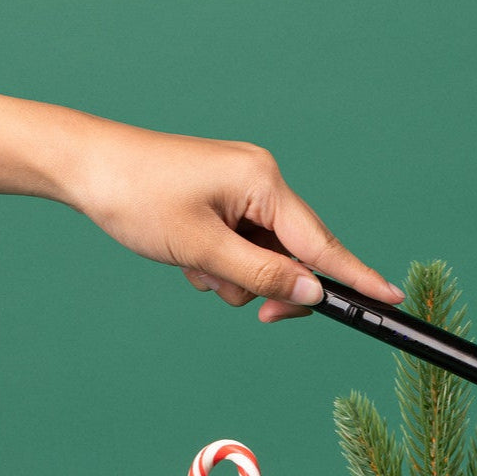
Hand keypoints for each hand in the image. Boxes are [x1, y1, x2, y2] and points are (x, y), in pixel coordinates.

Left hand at [67, 122, 402, 320]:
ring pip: (267, 260)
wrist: (83, 167)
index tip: (392, 300)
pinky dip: (224, 265)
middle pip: (297, 257)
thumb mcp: (203, 249)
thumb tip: (314, 295)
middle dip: (269, 286)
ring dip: (237, 279)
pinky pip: (244, 249)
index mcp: (264, 182)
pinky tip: (192, 258)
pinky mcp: (226, 200)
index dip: (357, 277)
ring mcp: (244, 190)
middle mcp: (262, 180)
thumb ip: (263, 276)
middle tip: (248, 308)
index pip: (323, 243)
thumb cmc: (137, 197)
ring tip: (196, 267)